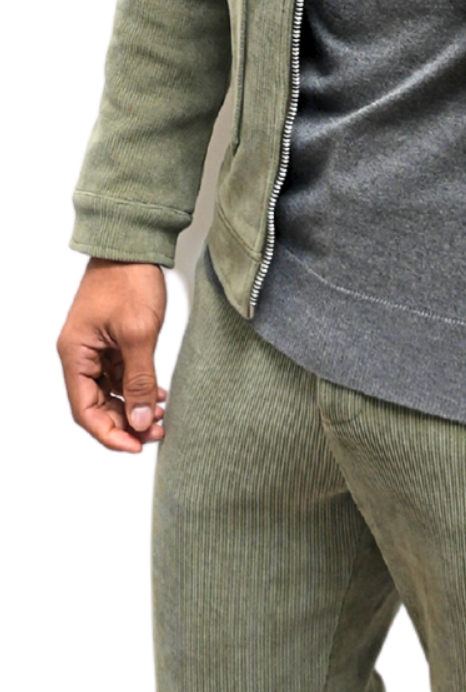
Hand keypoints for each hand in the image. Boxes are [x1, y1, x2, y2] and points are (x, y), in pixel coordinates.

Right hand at [56, 259, 169, 455]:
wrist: (134, 243)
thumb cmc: (129, 280)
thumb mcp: (139, 334)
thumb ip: (139, 381)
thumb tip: (140, 422)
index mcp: (74, 355)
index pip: (85, 411)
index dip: (110, 434)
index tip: (137, 448)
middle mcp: (79, 355)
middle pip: (96, 406)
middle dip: (125, 423)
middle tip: (157, 434)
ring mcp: (95, 348)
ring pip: (111, 393)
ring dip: (135, 407)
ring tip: (164, 415)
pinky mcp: (111, 341)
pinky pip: (121, 375)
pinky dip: (140, 388)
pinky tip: (162, 394)